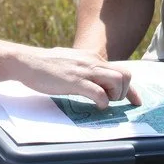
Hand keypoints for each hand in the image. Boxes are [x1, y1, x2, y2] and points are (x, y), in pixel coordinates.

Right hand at [18, 46, 141, 108]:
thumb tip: (93, 80)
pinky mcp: (75, 81)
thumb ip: (84, 69)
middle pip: (125, 74)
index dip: (132, 89)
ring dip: (115, 96)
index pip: (121, 70)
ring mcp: (84, 71)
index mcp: (92, 58)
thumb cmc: (46, 65)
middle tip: (112, 101)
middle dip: (124, 92)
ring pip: (117, 81)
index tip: (136, 101)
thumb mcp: (71, 63)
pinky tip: (95, 106)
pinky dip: (103, 102)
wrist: (27, 61)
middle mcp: (93, 62)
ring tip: (104, 102)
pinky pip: (99, 93)